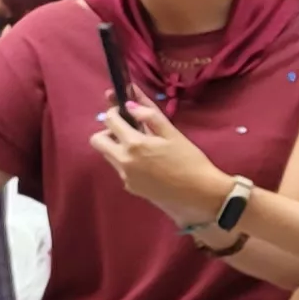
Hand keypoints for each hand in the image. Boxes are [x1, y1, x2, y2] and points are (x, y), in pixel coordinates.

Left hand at [84, 96, 230, 221]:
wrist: (201, 194)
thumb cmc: (191, 161)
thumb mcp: (174, 135)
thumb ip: (150, 116)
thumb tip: (130, 104)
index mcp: (135, 143)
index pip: (110, 120)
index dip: (115, 112)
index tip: (125, 112)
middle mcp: (124, 160)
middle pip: (97, 140)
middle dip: (108, 132)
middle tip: (127, 132)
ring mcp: (125, 176)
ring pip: (108, 155)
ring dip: (117, 148)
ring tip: (140, 149)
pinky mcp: (130, 188)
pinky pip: (120, 170)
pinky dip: (128, 164)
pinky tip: (148, 167)